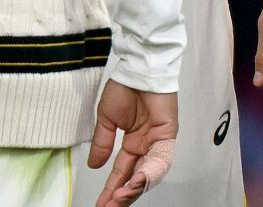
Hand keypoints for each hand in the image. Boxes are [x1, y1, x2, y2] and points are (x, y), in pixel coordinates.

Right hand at [87, 82, 175, 206]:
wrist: (136, 70)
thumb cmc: (123, 89)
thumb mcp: (106, 119)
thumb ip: (102, 143)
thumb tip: (94, 166)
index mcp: (132, 145)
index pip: (122, 173)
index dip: (112, 188)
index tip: (101, 203)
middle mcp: (147, 148)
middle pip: (137, 179)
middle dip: (123, 195)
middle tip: (110, 206)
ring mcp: (159, 144)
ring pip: (149, 174)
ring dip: (134, 188)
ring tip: (120, 198)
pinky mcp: (168, 137)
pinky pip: (160, 160)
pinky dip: (149, 172)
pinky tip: (136, 180)